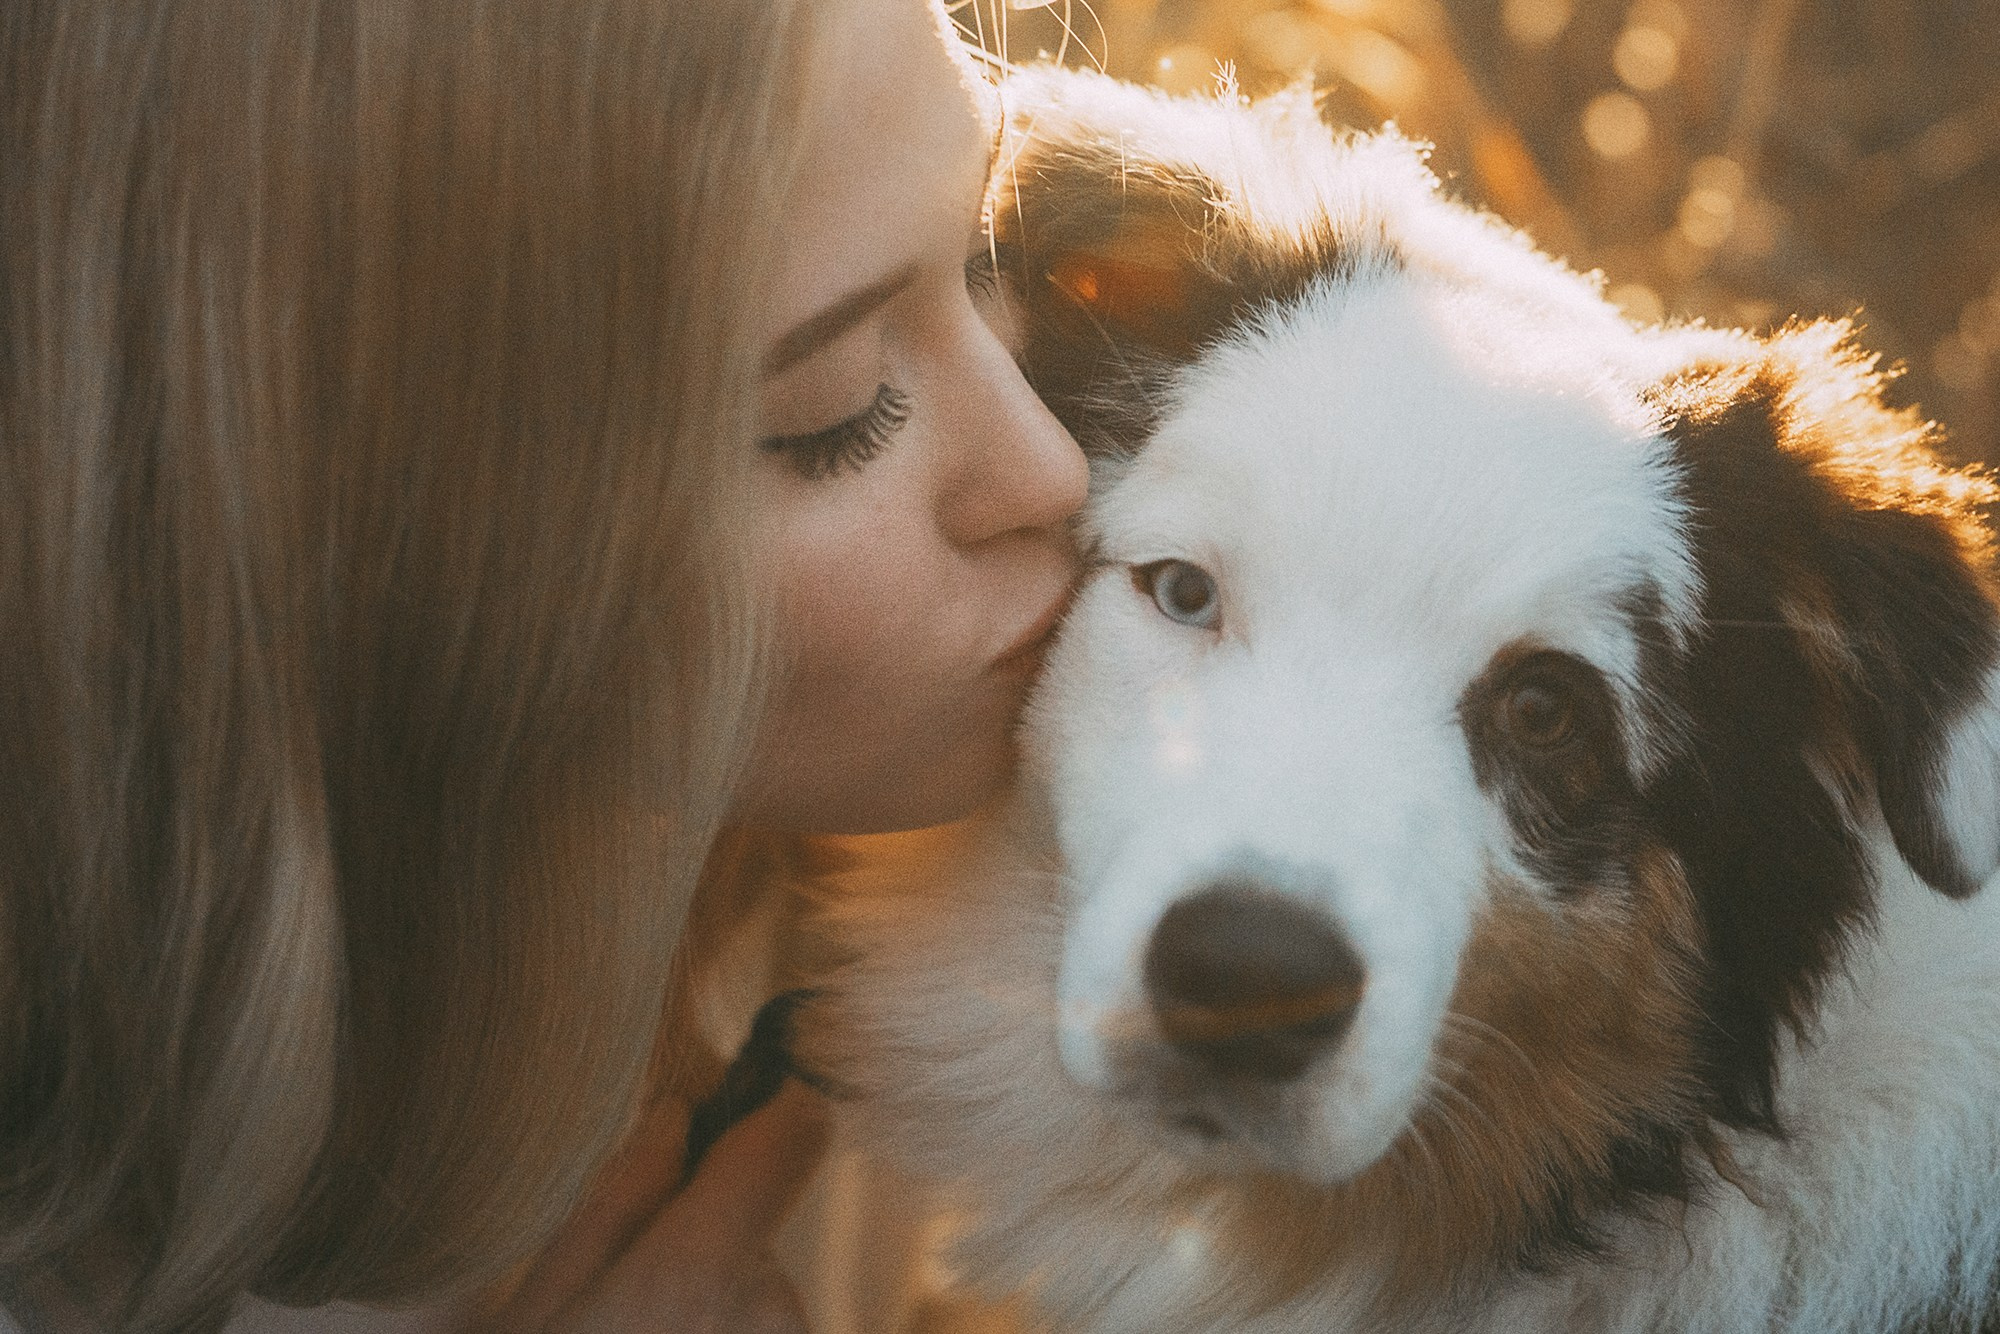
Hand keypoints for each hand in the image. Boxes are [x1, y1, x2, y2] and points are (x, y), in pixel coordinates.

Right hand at [468, 1080, 828, 1332]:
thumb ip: (616, 1204)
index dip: (772, 1112)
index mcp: (697, 1275)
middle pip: (758, 1248)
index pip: (790, 1136)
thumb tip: (679, 1110)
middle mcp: (772, 1318)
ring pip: (765, 1315)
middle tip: (618, 1328)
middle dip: (702, 1267)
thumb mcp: (535, 1317)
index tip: (755, 1107)